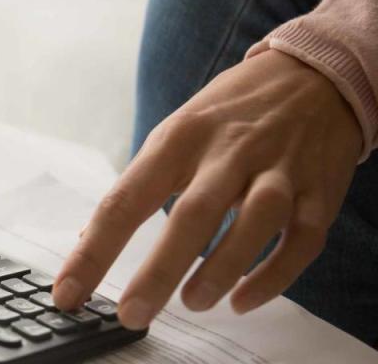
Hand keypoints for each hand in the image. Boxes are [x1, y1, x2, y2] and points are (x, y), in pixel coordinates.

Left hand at [52, 50, 361, 328]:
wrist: (312, 74)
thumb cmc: (226, 116)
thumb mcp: (174, 134)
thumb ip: (138, 186)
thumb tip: (89, 239)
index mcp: (178, 139)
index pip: (125, 199)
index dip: (94, 252)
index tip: (68, 293)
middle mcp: (228, 151)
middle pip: (192, 214)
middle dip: (159, 270)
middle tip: (133, 314)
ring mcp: (279, 169)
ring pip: (255, 222)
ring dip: (221, 270)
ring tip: (192, 302)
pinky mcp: (320, 189)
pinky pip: (302, 239)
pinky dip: (274, 276)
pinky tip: (244, 301)